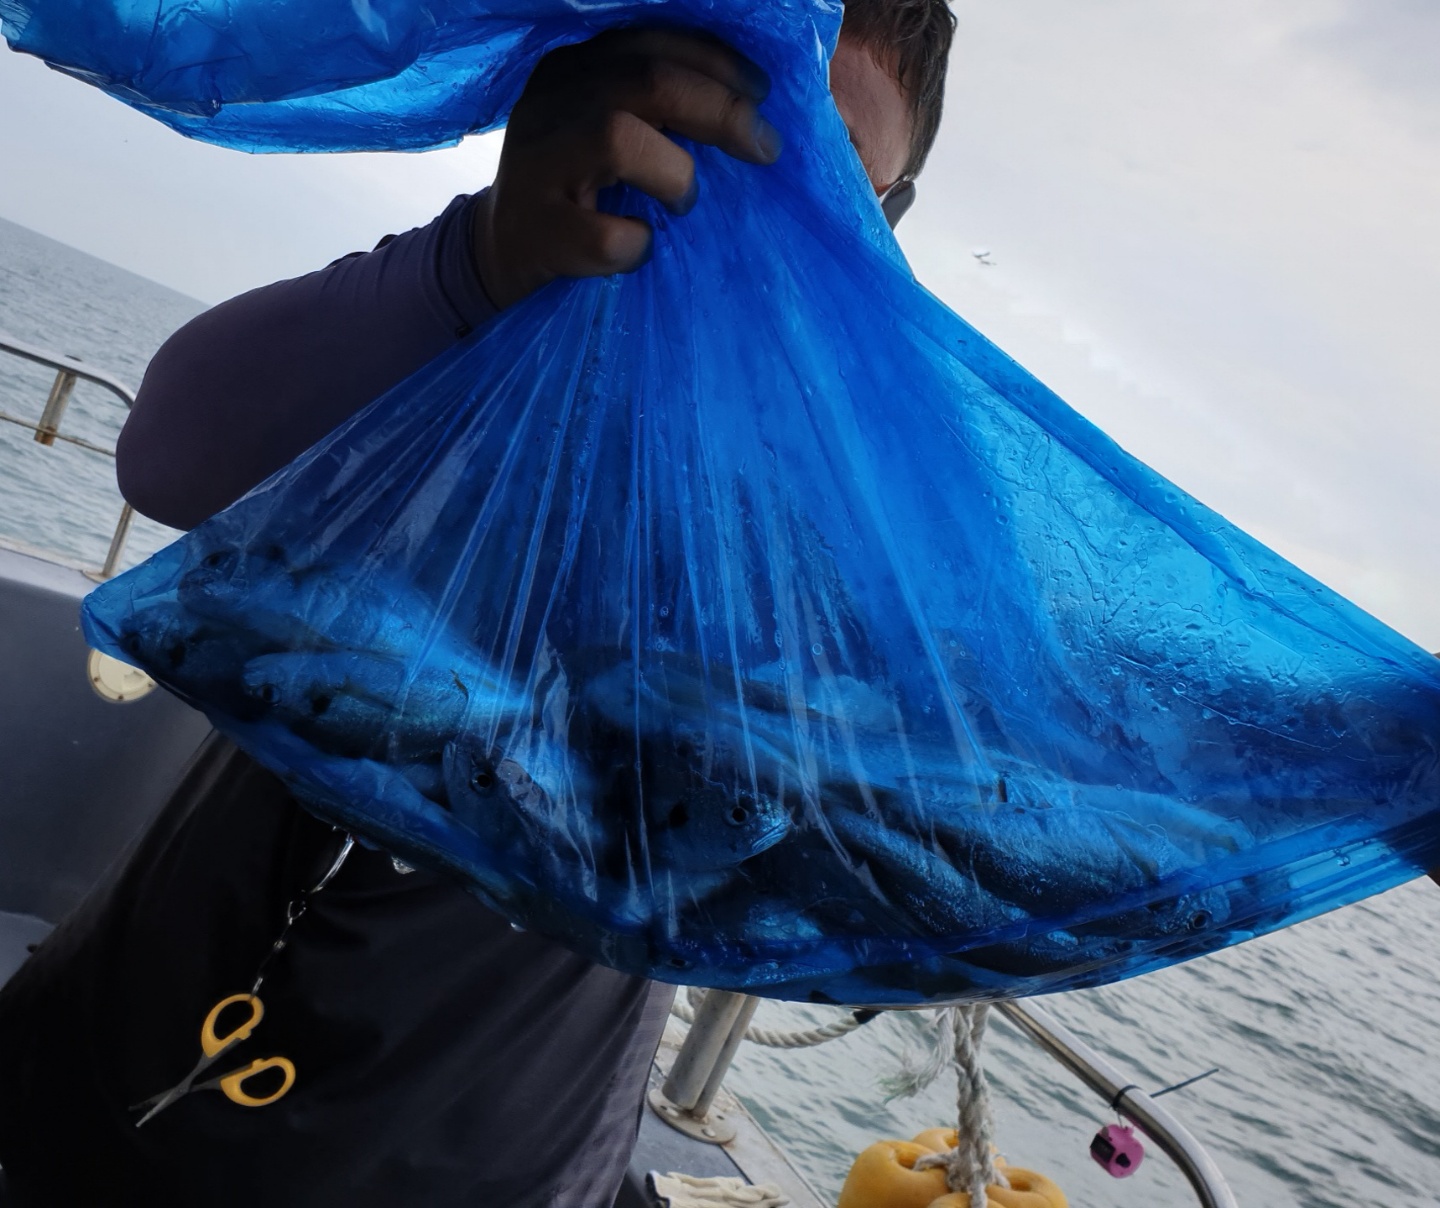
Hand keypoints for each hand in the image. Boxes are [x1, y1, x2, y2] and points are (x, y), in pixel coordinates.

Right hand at [471, 28, 781, 309]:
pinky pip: (605, 235)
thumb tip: (750, 110)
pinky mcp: (537, 228)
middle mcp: (552, 100)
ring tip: (682, 202)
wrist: (500, 250)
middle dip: (721, 112)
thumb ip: (656, 106)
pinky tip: (639, 248)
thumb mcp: (607, 126)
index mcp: (574, 66)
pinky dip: (636, 245)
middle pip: (649, 79)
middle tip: (764, 148)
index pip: (654, 42)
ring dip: (675, 174)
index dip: (719, 64)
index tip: (762, 94)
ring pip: (619, 138)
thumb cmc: (575, 187)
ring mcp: (538, 162)